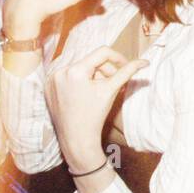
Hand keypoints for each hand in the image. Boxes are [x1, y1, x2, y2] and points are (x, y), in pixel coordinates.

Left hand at [47, 46, 148, 172]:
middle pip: (91, 61)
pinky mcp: (49, 87)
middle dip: (105, 71)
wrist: (76, 139)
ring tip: (100, 91)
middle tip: (114, 85)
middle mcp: (60, 71)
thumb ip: (127, 72)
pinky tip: (86, 95)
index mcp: (75, 70)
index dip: (118, 58)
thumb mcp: (111, 90)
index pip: (102, 52)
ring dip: (93, 76)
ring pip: (81, 68)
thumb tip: (144, 61)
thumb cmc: (94, 116)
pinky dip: (80, 82)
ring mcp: (52, 79)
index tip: (126, 67)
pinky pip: (69, 76)